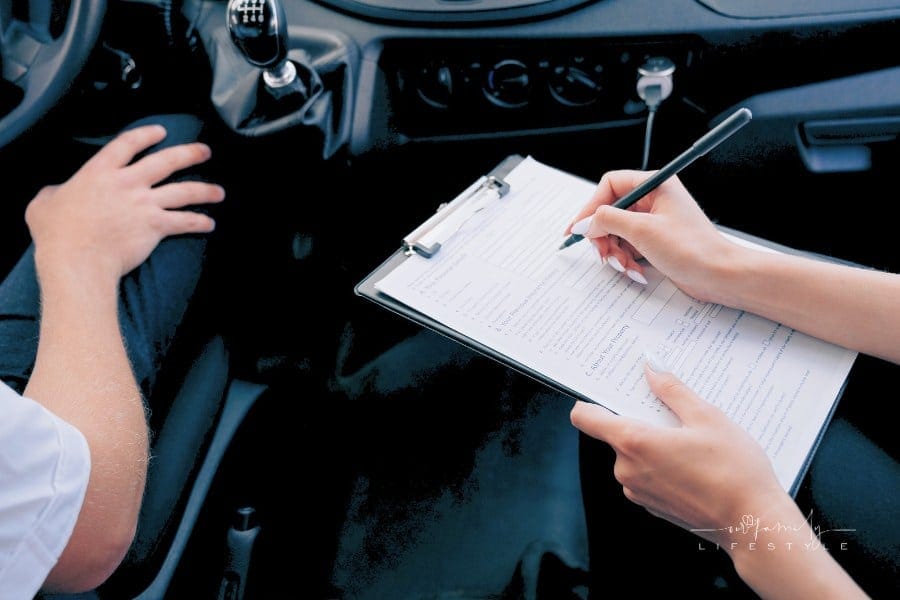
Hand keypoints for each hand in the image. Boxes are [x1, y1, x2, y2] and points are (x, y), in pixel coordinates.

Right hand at [25, 124, 224, 283]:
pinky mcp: (156, 225)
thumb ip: (54, 192)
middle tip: (204, 152)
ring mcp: (144, 204)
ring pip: (184, 190)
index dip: (147, 135)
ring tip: (219, 191)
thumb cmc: (58, 234)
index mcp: (100, 172)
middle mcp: (128, 183)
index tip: (161, 132)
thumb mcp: (45, 203)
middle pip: (167, 161)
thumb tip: (55, 193)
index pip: (128, 143)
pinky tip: (210, 223)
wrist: (78, 258)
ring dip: (205, 190)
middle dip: (190, 154)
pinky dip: (200, 222)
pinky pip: (185, 221)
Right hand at [565, 170, 741, 303]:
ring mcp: (654, 221)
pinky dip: (627, 260)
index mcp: (654, 185)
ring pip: (617, 232)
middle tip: (603, 254)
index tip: (579, 229)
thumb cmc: (692, 248)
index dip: (591, 207)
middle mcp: (654, 199)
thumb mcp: (642, 231)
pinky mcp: (655, 240)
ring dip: (615, 252)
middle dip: (603, 236)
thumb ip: (606, 221)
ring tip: (625, 266)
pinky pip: (628, 246)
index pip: (610, 185)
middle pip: (610, 211)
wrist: (719, 275)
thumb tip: (583, 223)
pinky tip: (636, 271)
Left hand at [570, 362, 788, 548]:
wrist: (753, 524)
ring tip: (691, 440)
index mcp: (633, 442)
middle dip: (640, 420)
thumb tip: (652, 368)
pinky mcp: (652, 505)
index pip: (585, 417)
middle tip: (672, 412)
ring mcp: (638, 491)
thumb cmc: (734, 470)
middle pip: (617, 434)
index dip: (589, 400)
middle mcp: (627, 469)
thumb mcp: (707, 417)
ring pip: (634, 455)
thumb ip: (673, 390)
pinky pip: (647, 475)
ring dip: (654, 444)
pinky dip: (662, 465)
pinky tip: (693, 463)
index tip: (604, 391)